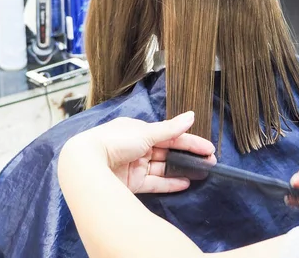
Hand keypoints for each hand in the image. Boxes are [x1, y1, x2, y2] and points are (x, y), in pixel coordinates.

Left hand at [62, 112, 215, 193]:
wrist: (87, 164)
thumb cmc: (115, 141)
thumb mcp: (145, 132)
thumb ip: (171, 128)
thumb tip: (192, 115)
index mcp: (138, 130)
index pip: (169, 135)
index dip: (190, 141)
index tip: (209, 149)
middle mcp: (137, 147)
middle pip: (168, 152)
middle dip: (189, 157)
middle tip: (210, 163)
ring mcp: (134, 166)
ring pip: (163, 167)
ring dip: (182, 169)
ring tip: (202, 173)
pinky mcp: (132, 183)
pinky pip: (155, 182)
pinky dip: (170, 182)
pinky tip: (186, 183)